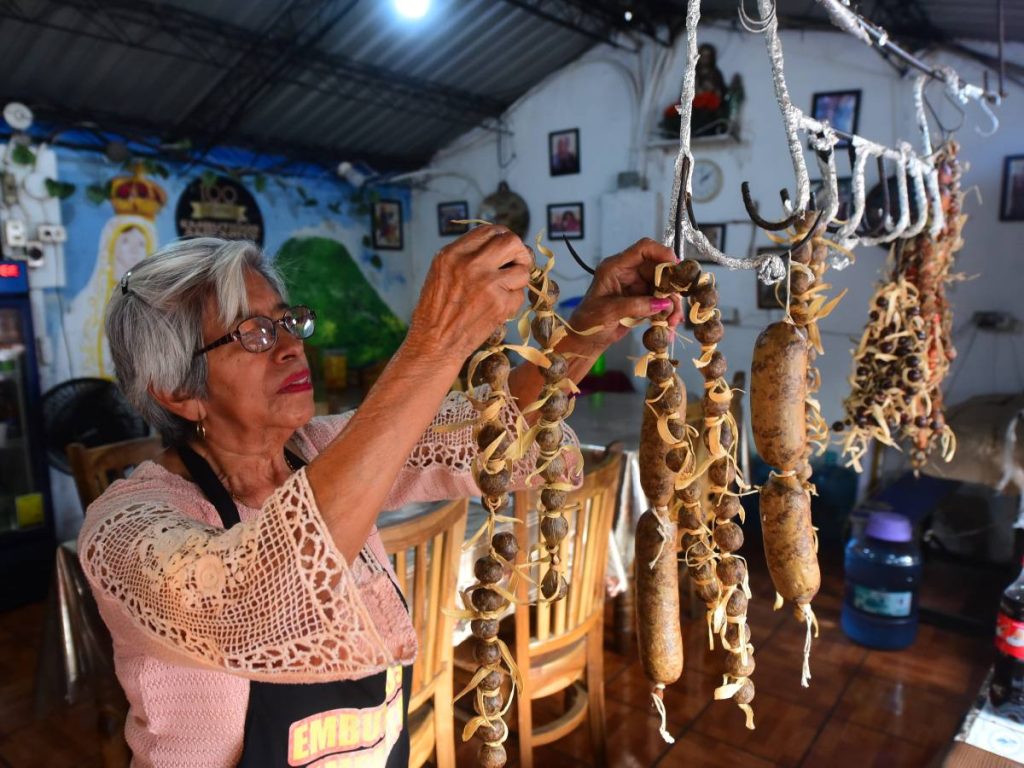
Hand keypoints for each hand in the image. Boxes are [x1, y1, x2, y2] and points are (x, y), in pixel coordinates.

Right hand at [408, 225, 530, 361]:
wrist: (434, 344)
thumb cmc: (436, 312)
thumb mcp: (441, 273)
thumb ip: (465, 257)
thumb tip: (498, 246)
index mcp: (452, 253)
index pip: (489, 230)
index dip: (503, 238)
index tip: (506, 250)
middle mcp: (470, 264)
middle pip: (511, 241)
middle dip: (520, 253)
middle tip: (518, 265)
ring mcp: (487, 283)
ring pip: (522, 270)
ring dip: (519, 280)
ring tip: (505, 291)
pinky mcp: (500, 304)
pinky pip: (519, 296)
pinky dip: (512, 302)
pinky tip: (496, 310)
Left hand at [566, 238, 682, 356]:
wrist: (585, 340)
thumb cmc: (588, 322)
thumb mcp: (608, 312)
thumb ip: (635, 306)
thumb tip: (662, 304)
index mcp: (615, 268)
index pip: (643, 249)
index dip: (662, 253)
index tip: (677, 267)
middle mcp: (628, 273)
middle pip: (658, 270)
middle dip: (671, 287)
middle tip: (677, 305)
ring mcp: (636, 287)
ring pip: (663, 287)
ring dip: (671, 304)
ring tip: (673, 322)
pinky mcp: (642, 300)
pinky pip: (661, 302)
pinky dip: (667, 313)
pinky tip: (669, 326)